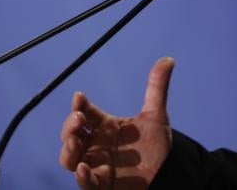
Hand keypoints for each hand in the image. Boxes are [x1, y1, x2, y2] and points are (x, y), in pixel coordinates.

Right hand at [59, 57, 174, 189]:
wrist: (167, 175)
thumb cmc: (156, 147)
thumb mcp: (156, 116)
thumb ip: (157, 88)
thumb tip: (168, 59)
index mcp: (105, 125)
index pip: (85, 111)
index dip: (79, 104)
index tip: (79, 97)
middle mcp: (96, 144)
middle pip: (71, 133)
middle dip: (69, 125)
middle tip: (79, 118)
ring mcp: (96, 165)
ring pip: (69, 158)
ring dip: (68, 149)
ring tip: (75, 140)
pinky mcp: (102, 185)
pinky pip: (86, 183)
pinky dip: (81, 177)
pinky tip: (83, 168)